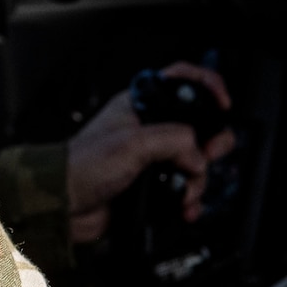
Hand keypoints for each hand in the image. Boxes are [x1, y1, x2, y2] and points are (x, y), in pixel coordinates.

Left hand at [65, 63, 235, 242]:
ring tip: (185, 192)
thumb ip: (174, 140)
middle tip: (207, 156)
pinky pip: (182, 188)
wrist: (63, 205)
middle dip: (209, 144)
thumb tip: (197, 155)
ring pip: (193, 162)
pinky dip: (188, 198)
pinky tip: (184, 205)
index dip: (207, 86)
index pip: (181, 81)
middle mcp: (148, 129)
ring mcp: (151, 158)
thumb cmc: (81, 166)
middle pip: (196, 127)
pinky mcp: (151, 185)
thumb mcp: (133, 143)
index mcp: (140, 105)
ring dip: (196, 180)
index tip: (222, 104)